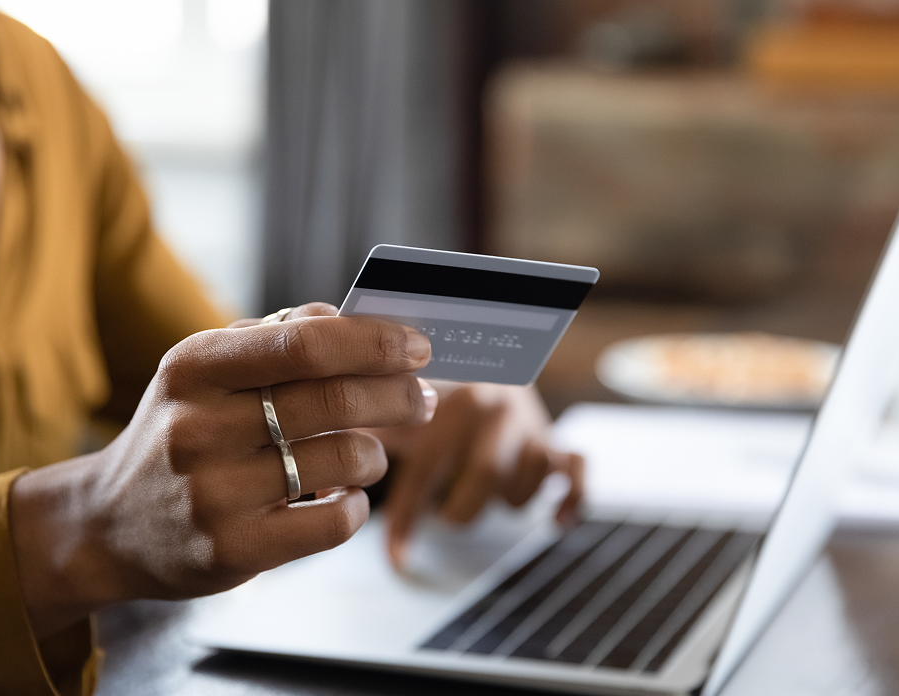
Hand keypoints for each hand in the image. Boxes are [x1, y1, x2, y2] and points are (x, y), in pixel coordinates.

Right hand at [10, 306, 436, 638]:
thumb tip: (352, 321)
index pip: (305, 343)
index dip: (374, 342)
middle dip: (397, 396)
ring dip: (376, 454)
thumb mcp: (204, 373)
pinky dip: (356, 506)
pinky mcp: (232, 551)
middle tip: (421, 398)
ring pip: (345, 460)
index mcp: (194, 367)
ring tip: (371, 452)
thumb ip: (275, 339)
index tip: (417, 346)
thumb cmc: (179, 434)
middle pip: (335, 400)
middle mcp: (198, 427)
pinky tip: (345, 497)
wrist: (107, 526)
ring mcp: (213, 494)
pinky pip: (334, 523)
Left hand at [262, 305, 584, 571]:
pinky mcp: (554, 438)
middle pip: (485, 480)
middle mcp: (495, 406)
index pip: (426, 468)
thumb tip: (322, 484)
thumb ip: (356, 427)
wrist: (483, 336)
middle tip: (448, 510)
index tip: (396, 561)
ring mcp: (528, 423)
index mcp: (447, 396)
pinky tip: (557, 520)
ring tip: (483, 495)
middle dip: (460, 509)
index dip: (407, 520)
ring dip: (504, 501)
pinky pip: (576, 472)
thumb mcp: (389, 397)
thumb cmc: (421, 379)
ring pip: (524, 485)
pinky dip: (571, 498)